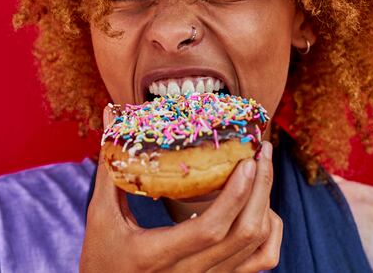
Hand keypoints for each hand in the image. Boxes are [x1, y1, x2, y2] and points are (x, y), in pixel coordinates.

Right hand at [79, 107, 282, 272]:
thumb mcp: (101, 215)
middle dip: (262, 188)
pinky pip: (263, 261)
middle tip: (262, 152)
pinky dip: (270, 231)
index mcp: (157, 255)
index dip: (235, 196)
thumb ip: (111, 167)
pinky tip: (261, 207)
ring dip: (266, 204)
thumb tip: (110, 114)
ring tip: (261, 171)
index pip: (209, 230)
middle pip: (245, 234)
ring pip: (257, 246)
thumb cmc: (102, 257)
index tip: (247, 161)